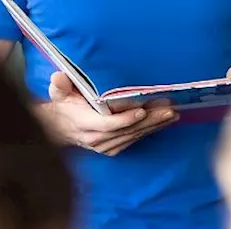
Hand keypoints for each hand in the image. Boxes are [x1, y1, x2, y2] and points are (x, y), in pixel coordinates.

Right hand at [36, 72, 177, 156]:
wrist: (59, 129)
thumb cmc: (63, 107)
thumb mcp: (58, 94)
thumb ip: (59, 86)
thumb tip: (58, 77)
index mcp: (84, 124)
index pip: (107, 124)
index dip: (125, 119)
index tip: (142, 110)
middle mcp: (97, 139)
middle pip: (127, 131)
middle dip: (150, 120)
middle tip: (168, 109)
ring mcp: (106, 146)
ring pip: (134, 136)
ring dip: (154, 125)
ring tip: (172, 114)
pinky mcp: (113, 148)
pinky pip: (134, 140)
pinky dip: (149, 131)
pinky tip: (163, 122)